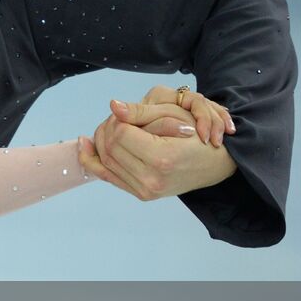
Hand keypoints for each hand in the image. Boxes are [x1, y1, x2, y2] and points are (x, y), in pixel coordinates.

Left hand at [79, 90, 237, 200]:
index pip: (120, 134)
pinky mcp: (141, 194)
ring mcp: (145, 191)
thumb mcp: (175, 116)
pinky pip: (108, 176)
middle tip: (116, 118)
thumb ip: (141, 112)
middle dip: (107, 128)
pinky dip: (92, 160)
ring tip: (107, 127)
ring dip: (101, 141)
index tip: (126, 113)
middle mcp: (151, 179)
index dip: (118, 119)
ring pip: (105, 161)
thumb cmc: (198, 137)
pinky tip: (85, 144)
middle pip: (109, 147)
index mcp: (162, 159)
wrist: (215, 164)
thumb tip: (113, 106)